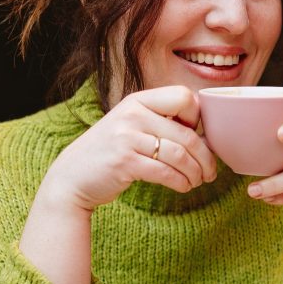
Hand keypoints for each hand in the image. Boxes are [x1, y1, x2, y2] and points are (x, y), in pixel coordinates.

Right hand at [36, 86, 218, 212]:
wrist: (72, 177)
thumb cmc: (109, 153)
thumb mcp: (130, 126)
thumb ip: (159, 123)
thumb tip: (203, 136)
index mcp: (137, 100)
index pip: (184, 96)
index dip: (197, 118)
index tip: (195, 137)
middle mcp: (132, 114)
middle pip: (187, 133)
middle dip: (205, 157)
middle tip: (210, 171)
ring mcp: (127, 138)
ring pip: (179, 155)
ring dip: (195, 172)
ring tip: (197, 181)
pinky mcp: (125, 162)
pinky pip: (166, 173)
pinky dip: (181, 182)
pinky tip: (183, 187)